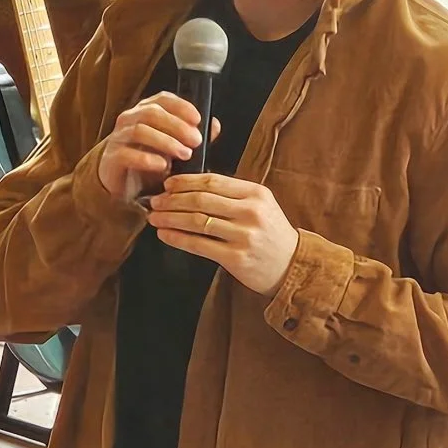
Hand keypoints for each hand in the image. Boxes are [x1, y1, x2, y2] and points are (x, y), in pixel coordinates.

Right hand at [97, 93, 220, 202]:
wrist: (122, 184)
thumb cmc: (149, 160)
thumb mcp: (174, 147)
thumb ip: (192, 136)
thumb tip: (214, 126)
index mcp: (145, 111)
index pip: (163, 99)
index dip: (181, 106)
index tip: (198, 119)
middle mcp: (130, 119)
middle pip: (152, 113)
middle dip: (177, 126)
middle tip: (196, 141)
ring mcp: (118, 137)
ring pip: (140, 130)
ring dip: (166, 141)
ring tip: (185, 154)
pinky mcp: (112, 158)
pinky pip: (127, 154)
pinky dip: (147, 159)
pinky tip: (163, 166)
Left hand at [149, 174, 299, 295]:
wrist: (292, 267)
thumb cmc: (271, 234)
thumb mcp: (260, 206)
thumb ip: (233, 195)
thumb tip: (191, 187)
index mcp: (256, 193)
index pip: (212, 180)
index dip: (185, 181)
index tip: (167, 184)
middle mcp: (251, 212)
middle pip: (201, 199)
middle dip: (172, 199)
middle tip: (155, 201)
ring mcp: (244, 235)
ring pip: (197, 221)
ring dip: (170, 218)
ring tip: (155, 217)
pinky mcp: (236, 258)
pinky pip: (198, 245)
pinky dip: (177, 238)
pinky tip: (165, 235)